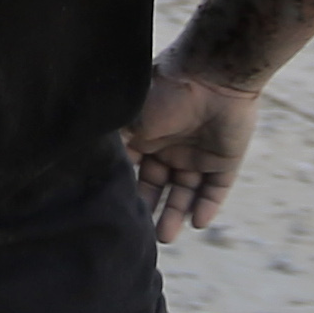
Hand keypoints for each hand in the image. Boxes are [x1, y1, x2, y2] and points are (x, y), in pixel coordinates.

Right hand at [128, 59, 266, 242]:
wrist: (212, 75)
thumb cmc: (165, 91)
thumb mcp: (130, 119)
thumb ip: (115, 144)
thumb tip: (88, 169)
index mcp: (146, 135)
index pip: (134, 171)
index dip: (126, 191)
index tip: (116, 212)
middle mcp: (170, 147)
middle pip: (158, 187)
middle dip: (150, 210)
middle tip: (142, 235)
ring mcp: (198, 154)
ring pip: (185, 193)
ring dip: (175, 214)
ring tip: (165, 237)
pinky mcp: (225, 161)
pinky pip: (216, 190)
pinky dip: (207, 207)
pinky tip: (197, 223)